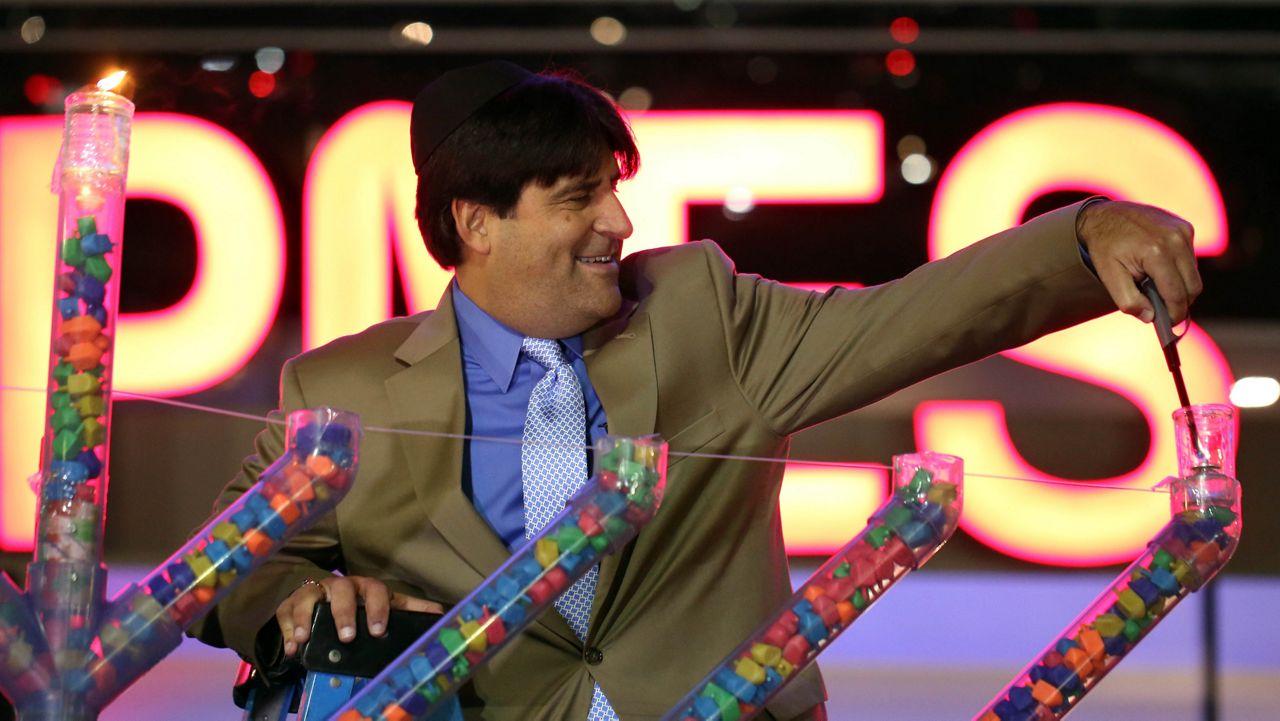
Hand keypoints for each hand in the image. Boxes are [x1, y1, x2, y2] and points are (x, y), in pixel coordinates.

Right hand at [275, 575, 443, 656]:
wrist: (325, 598)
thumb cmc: (359, 603)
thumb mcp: (384, 605)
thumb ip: (408, 609)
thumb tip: (439, 613)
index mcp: (365, 586)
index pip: (374, 590)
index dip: (377, 608)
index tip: (378, 630)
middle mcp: (339, 585)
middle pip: (341, 591)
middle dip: (343, 613)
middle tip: (346, 637)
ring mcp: (313, 592)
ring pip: (308, 597)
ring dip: (305, 617)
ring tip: (305, 639)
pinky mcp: (291, 603)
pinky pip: (285, 612)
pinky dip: (286, 629)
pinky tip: (291, 647)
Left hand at [1076, 200, 1202, 324]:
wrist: (1104, 216)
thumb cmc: (1105, 247)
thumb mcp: (1108, 276)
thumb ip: (1129, 301)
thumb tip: (1150, 318)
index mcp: (1156, 252)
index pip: (1176, 294)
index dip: (1175, 314)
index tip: (1170, 326)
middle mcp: (1175, 239)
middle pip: (1192, 286)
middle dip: (1181, 303)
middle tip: (1165, 312)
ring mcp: (1183, 231)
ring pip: (1194, 274)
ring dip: (1180, 286)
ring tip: (1157, 288)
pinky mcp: (1185, 228)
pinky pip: (1190, 259)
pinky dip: (1179, 270)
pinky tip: (1160, 270)